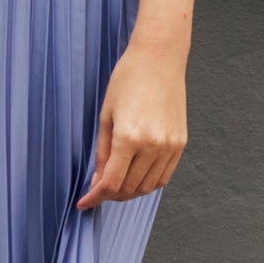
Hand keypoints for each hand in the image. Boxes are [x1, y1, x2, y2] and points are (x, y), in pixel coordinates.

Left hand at [74, 40, 185, 211]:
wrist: (159, 58)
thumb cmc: (127, 80)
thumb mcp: (106, 115)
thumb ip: (102, 152)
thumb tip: (99, 181)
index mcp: (129, 137)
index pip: (111, 182)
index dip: (95, 197)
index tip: (84, 204)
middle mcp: (153, 146)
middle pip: (129, 188)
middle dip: (110, 195)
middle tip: (97, 191)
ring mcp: (170, 146)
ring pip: (148, 187)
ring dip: (129, 192)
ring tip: (115, 185)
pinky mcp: (180, 143)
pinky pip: (164, 176)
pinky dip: (148, 183)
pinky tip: (135, 177)